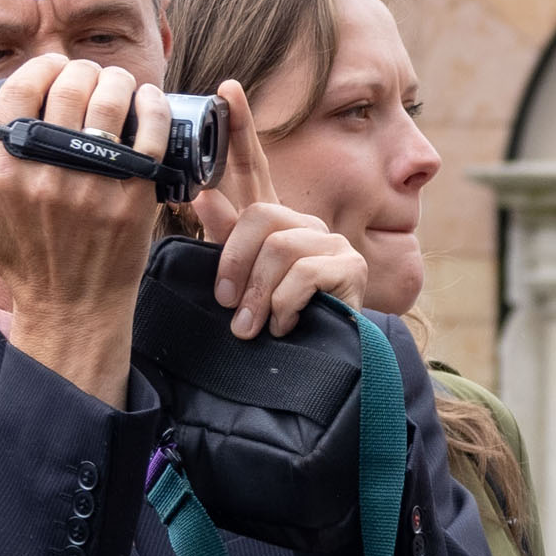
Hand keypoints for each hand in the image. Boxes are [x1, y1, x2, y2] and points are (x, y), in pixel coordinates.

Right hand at [0, 52, 163, 389]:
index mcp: (6, 169)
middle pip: (69, 87)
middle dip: (81, 69)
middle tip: (88, 76)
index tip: (52, 68)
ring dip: (116, 79)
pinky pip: (149, 133)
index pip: (22, 90)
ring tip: (116, 84)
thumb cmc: (18, 257)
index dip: (40, 67)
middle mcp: (49, 172)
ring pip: (110, 100)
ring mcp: (94, 184)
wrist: (70, 308)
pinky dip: (152, 106)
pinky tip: (148, 99)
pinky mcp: (133, 196)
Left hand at [199, 198, 369, 344]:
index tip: (221, 293)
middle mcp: (311, 226)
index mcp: (284, 224)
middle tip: (232, 312)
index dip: (232, 240)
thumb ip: (226, 239)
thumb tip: (202, 196)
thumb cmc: (281, 319)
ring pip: (282, 247)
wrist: (324, 359)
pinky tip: (285, 326)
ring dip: (261, 294)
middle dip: (239, 267)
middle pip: (264, 218)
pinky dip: (287, 304)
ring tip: (255, 327)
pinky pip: (306, 272)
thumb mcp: (246, 280)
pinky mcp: (352, 267)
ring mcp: (335, 244)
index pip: (254, 203)